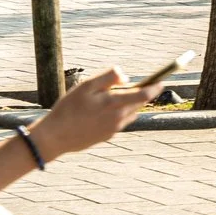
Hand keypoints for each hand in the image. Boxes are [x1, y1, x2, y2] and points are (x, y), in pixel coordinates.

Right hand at [31, 68, 159, 159]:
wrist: (54, 137)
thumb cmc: (68, 108)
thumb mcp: (86, 86)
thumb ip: (109, 77)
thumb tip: (127, 77)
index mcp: (114, 104)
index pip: (144, 95)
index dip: (155, 87)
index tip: (161, 81)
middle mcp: (118, 118)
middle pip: (138, 104)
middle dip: (138, 94)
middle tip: (128, 86)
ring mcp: (113, 129)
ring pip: (129, 113)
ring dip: (126, 105)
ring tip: (109, 100)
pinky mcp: (107, 136)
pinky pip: (118, 122)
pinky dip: (115, 115)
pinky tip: (98, 113)